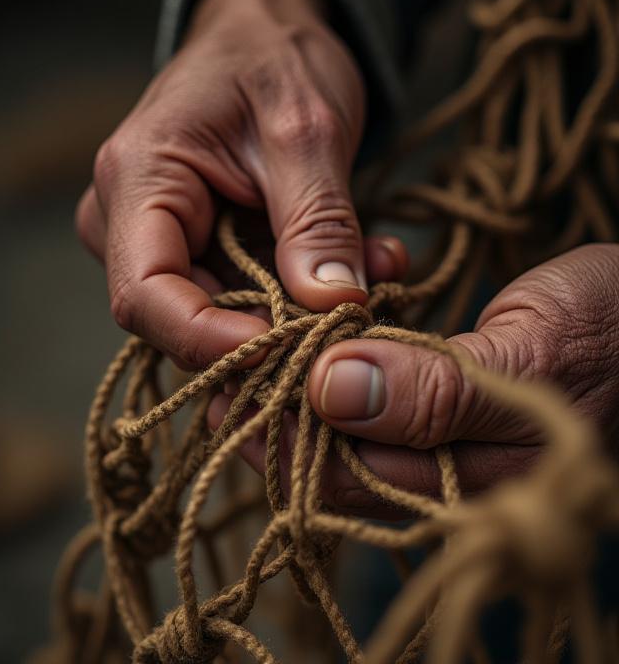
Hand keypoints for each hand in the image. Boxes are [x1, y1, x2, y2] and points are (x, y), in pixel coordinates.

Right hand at [76, 0, 407, 368]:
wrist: (265, 31)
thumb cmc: (273, 55)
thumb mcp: (307, 128)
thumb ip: (316, 219)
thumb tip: (332, 305)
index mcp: (137, 181)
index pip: (145, 297)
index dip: (212, 341)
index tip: (289, 351)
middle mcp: (129, 220)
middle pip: (182, 318)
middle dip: (272, 330)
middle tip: (356, 314)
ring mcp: (162, 238)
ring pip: (220, 314)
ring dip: (298, 310)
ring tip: (373, 272)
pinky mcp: (195, 247)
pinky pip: (242, 294)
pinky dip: (300, 292)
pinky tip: (358, 266)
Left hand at [209, 244, 618, 515]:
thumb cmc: (611, 326)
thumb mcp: (529, 352)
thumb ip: (436, 388)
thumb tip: (332, 391)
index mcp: (479, 482)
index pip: (354, 479)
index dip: (287, 436)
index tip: (235, 389)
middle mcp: (459, 476)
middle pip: (344, 463)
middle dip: (283, 417)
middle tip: (228, 373)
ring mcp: (456, 444)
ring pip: (355, 435)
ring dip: (305, 394)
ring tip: (256, 356)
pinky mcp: (454, 409)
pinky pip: (381, 405)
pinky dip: (343, 374)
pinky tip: (318, 348)